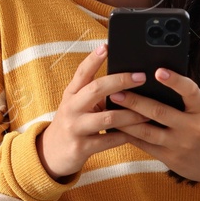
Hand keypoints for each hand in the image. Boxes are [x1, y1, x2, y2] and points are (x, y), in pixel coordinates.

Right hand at [36, 43, 155, 179]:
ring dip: (130, 115)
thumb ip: (95, 92)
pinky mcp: (82, 148)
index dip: (94, 59)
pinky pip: (109, 141)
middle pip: (96, 89)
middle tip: (141, 76)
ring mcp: (75, 128)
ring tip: (147, 112)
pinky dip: (126, 136)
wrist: (52, 153)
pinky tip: (139, 133)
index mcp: (71, 94)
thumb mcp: (77, 104)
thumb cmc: (74, 123)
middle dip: (121, 81)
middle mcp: (71, 108)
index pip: (82, 72)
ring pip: (107, 118)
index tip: (107, 46)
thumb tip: (125, 76)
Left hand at [107, 67, 199, 195]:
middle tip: (117, 90)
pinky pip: (145, 145)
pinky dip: (130, 135)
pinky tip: (117, 126)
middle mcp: (193, 127)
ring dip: (126, 120)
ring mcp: (180, 145)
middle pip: (159, 112)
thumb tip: (155, 79)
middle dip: (135, 101)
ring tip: (111, 107)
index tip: (158, 71)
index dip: (175, 80)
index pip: (190, 91)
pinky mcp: (170, 158)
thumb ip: (186, 99)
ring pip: (147, 131)